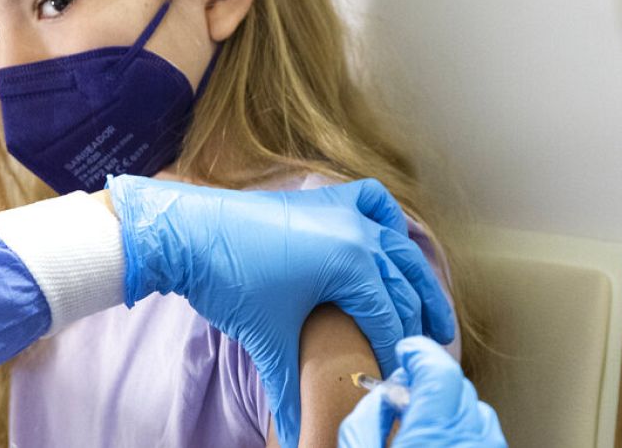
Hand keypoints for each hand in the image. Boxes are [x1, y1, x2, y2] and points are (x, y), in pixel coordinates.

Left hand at [108, 176, 456, 447]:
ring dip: (418, 279)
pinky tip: (393, 238)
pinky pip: (373, 203)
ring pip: (398, 246)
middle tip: (429, 354)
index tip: (397, 379)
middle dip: (418, 323)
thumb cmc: (229, 282)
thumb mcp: (268, 339)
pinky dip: (389, 220)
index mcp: (352, 263)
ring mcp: (342, 208)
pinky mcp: (323, 198)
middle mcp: (358, 231)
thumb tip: (294, 438)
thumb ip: (290, 392)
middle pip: (403, 284)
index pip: (388, 319)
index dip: (395, 354)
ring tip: (434, 313)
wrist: (187, 233)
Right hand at [338, 336, 505, 447]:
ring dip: (449, 403)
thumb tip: (378, 397)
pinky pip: (486, 433)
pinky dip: (465, 425)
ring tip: (422, 419)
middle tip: (404, 391)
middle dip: (430, 377)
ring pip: (476, 407)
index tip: (406, 350)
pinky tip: (440, 439)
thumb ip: (363, 422)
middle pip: (458, 384)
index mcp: (431, 437)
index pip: (440, 371)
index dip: (420, 351)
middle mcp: (467, 442)